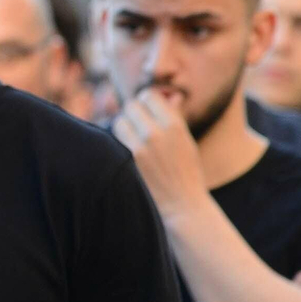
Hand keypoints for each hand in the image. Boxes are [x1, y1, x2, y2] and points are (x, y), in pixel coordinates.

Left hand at [113, 90, 208, 218]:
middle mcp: (156, 133)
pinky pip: (114, 140)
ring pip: (119, 121)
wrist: (183, 206)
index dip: (146, 103)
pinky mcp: (127, 162)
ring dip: (123, 128)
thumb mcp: (186, 141)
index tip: (147, 112)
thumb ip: (175, 116)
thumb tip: (169, 95)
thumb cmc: (186, 172)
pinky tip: (125, 153)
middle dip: (133, 114)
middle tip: (138, 127)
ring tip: (132, 141)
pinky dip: (117, 143)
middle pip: (130, 106)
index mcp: (174, 125)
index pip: (148, 96)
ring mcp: (139, 148)